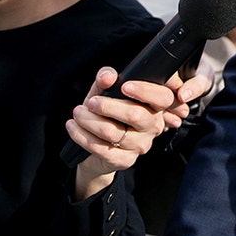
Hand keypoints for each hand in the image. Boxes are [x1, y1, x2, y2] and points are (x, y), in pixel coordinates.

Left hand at [65, 67, 211, 199]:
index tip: (124, 86)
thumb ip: (106, 81)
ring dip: (89, 120)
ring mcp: (140, 145)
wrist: (97, 151)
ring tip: (77, 113)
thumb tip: (108, 76)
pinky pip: (100, 147)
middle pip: (136, 115)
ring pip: (112, 132)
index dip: (145, 91)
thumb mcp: (105, 94)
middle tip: (91, 102)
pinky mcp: (124, 160)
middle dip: (108, 106)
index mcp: (155, 107)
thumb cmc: (106, 116)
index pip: (163, 97)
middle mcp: (152, 126)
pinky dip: (81, 135)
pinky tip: (73, 127)